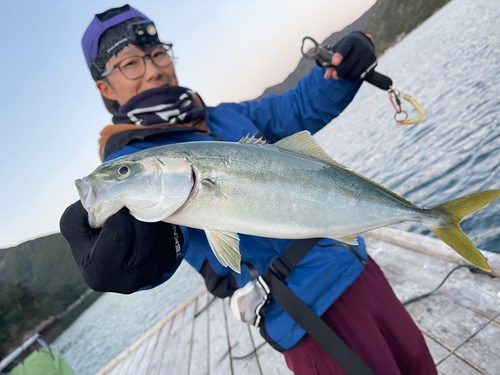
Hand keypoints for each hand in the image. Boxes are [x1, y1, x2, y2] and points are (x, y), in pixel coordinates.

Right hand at [60, 201, 181, 293]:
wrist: (113, 261)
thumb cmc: (90, 241)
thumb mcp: (75, 229)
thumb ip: (78, 214)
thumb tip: (98, 195)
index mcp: (99, 273)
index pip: (119, 234)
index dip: (119, 214)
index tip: (116, 205)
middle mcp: (128, 280)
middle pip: (144, 232)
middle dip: (138, 211)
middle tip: (131, 202)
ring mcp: (152, 273)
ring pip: (160, 232)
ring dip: (151, 215)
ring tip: (139, 209)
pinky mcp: (168, 263)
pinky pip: (171, 235)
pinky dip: (162, 223)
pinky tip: (149, 220)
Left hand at [323, 31, 375, 81]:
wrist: (363, 42)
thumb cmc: (346, 48)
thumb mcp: (337, 50)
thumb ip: (330, 62)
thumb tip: (326, 76)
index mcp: (351, 40)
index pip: (345, 48)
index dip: (339, 55)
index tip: (334, 62)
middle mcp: (362, 47)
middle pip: (349, 63)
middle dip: (339, 72)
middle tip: (334, 75)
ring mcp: (368, 55)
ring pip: (354, 72)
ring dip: (346, 76)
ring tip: (342, 74)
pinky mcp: (373, 63)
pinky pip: (361, 76)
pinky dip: (353, 79)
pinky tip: (350, 76)